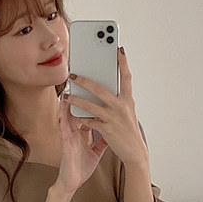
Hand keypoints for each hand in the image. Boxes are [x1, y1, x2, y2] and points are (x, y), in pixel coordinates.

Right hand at [56, 84, 108, 199]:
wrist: (72, 183)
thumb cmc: (81, 167)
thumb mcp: (96, 151)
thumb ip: (102, 140)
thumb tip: (111, 131)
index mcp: (83, 131)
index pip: (89, 111)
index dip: (93, 99)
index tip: (100, 85)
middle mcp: (76, 130)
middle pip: (80, 107)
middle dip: (83, 93)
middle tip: (86, 76)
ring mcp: (69, 134)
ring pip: (69, 111)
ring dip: (71, 97)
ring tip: (73, 82)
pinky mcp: (65, 141)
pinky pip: (64, 124)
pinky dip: (63, 112)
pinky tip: (63, 102)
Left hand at [67, 44, 150, 184]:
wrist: (135, 152)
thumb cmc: (129, 132)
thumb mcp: (127, 113)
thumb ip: (118, 100)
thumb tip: (106, 90)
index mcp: (128, 100)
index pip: (126, 77)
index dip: (123, 62)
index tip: (119, 49)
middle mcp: (121, 107)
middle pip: (100, 88)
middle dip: (84, 80)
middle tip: (73, 74)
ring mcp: (113, 118)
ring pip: (91, 105)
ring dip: (76, 99)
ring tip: (67, 95)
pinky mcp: (107, 129)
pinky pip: (90, 121)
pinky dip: (81, 118)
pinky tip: (73, 115)